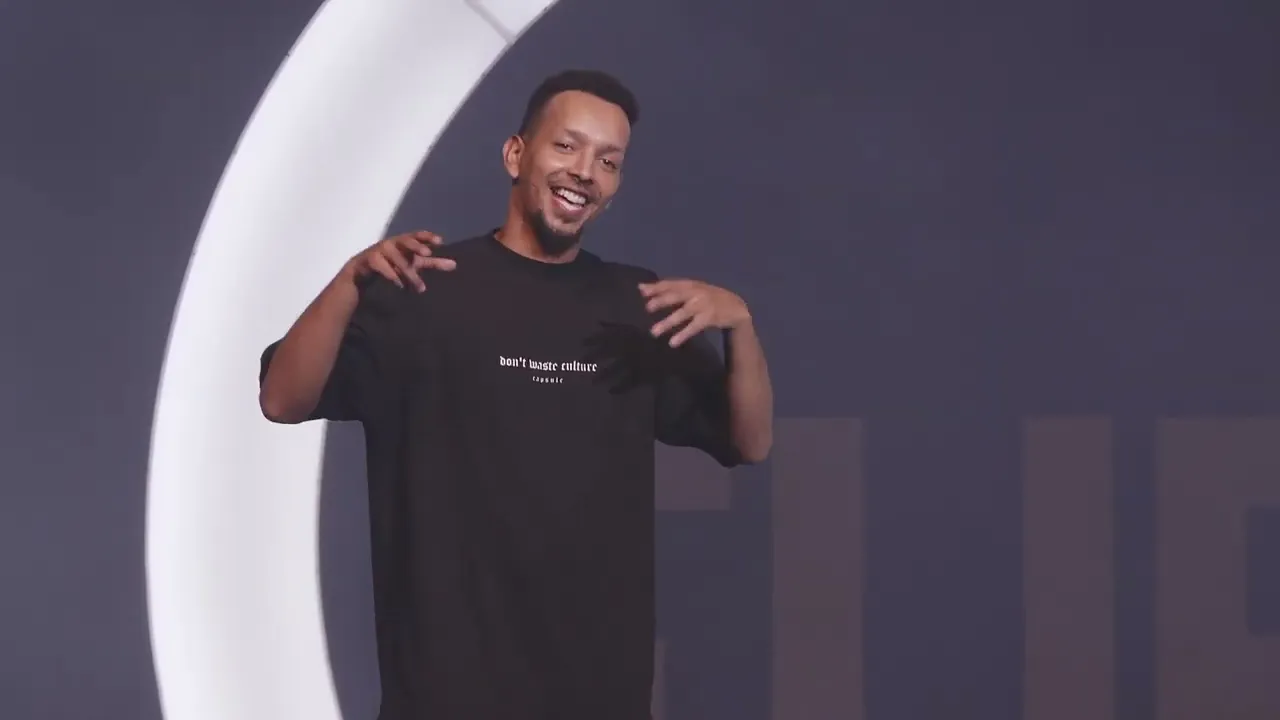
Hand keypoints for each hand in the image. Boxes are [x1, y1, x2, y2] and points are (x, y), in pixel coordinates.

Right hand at [342, 231, 456, 291]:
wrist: (363, 271)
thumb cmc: (393, 263)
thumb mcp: (414, 263)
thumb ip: (433, 263)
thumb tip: (455, 265)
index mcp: (404, 241)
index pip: (417, 235)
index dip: (427, 237)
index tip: (440, 241)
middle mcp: (393, 242)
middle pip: (405, 241)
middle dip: (415, 245)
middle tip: (426, 252)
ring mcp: (380, 250)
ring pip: (397, 260)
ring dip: (409, 273)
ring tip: (421, 288)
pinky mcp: (370, 260)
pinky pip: (383, 267)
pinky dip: (392, 276)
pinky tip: (400, 285)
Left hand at [639, 278, 750, 346]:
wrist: (735, 307)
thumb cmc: (708, 298)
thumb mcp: (692, 290)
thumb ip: (670, 289)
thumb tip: (642, 288)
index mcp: (690, 284)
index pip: (670, 284)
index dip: (656, 287)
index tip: (641, 291)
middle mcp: (696, 292)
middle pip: (676, 295)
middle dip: (661, 301)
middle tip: (647, 308)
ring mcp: (703, 305)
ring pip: (682, 313)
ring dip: (668, 322)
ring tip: (654, 332)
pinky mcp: (709, 318)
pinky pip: (693, 327)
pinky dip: (683, 334)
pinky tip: (673, 342)